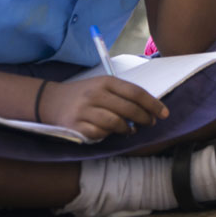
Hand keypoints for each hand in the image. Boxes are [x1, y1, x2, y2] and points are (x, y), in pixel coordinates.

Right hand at [39, 76, 168, 140]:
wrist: (51, 100)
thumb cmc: (84, 94)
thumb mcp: (103, 86)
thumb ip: (123, 95)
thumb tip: (149, 110)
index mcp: (105, 82)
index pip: (136, 93)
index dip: (153, 104)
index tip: (164, 113)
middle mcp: (95, 94)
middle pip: (129, 109)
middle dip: (145, 118)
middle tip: (150, 123)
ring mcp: (84, 110)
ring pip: (116, 123)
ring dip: (128, 129)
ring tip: (131, 129)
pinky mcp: (75, 126)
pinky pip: (100, 134)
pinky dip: (108, 134)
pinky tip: (110, 132)